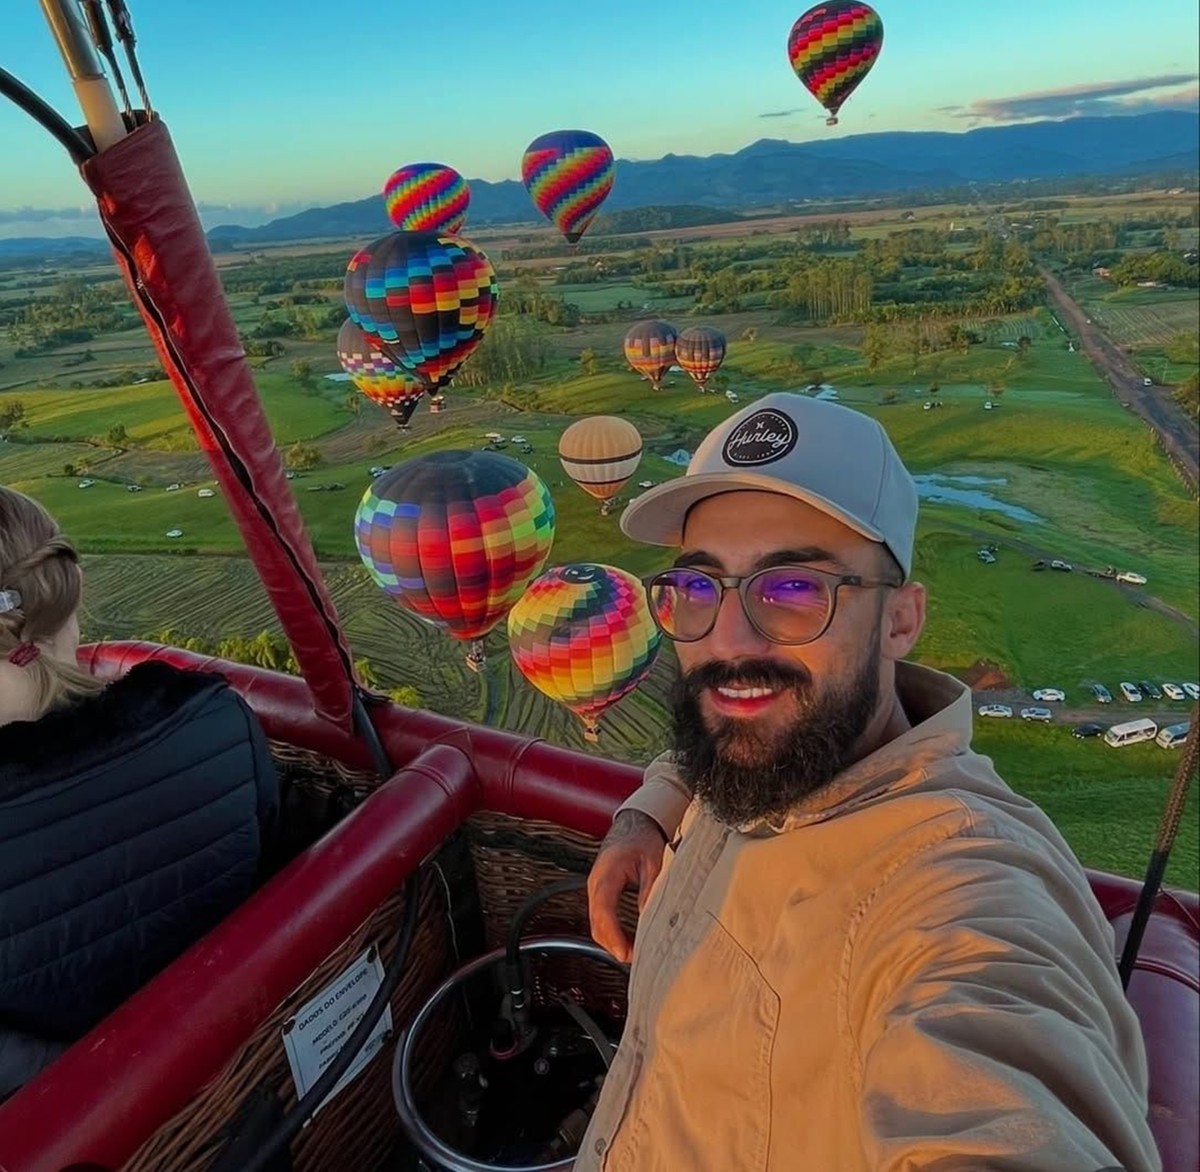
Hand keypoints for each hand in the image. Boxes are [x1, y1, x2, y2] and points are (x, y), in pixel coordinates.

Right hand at [587, 809, 667, 963]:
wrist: (633, 825)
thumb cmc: (641, 840)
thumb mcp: (653, 864)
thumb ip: (649, 891)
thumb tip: (651, 920)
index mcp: (607, 874)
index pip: (605, 910)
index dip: (614, 935)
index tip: (625, 953)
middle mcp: (596, 884)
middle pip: (597, 923)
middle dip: (613, 944)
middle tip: (635, 959)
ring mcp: (595, 889)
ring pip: (596, 924)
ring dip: (612, 941)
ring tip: (634, 954)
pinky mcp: (600, 893)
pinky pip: (600, 918)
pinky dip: (611, 933)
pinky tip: (627, 941)